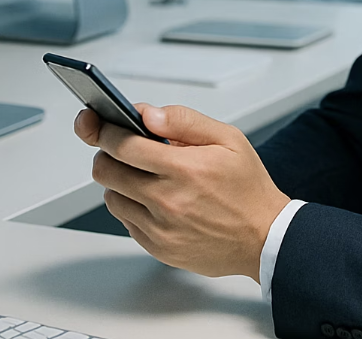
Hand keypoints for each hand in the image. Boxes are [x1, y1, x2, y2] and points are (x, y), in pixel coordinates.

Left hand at [74, 104, 289, 280]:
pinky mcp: (155, 246)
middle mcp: (167, 199)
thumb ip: (184, 120)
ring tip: (145, 173)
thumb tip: (147, 114)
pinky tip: (154, 196)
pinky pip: (124, 219)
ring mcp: (158, 227)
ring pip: (110, 195)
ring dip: (119, 179)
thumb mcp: (228, 138)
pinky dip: (130, 203)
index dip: (105, 129)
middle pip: (106, 170)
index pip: (123, 145)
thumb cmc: (247, 186)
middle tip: (122, 146)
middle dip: (107, 151)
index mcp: (185, 168)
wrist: (262, 237)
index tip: (99, 121)